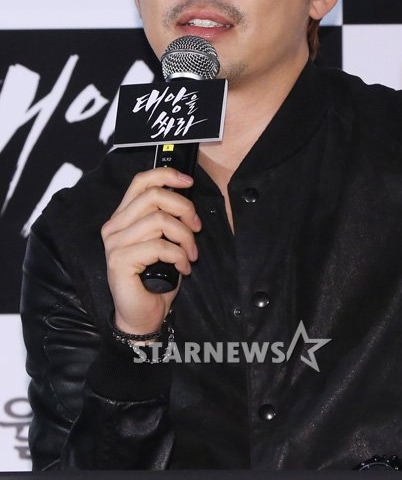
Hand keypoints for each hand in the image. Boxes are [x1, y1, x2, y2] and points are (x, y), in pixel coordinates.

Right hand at [101, 168, 200, 335]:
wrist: (143, 315)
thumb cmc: (156, 280)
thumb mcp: (165, 241)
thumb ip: (167, 219)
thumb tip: (187, 200)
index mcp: (124, 217)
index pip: (141, 181)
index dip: (166, 175)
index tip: (188, 182)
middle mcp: (114, 226)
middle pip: (154, 196)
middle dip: (184, 208)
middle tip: (196, 228)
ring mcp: (114, 243)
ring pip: (160, 221)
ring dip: (185, 237)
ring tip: (190, 254)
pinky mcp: (119, 261)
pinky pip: (159, 246)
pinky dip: (179, 255)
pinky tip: (183, 267)